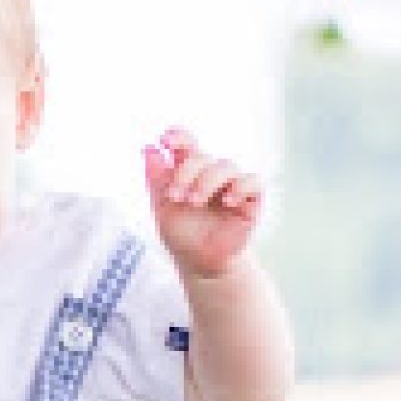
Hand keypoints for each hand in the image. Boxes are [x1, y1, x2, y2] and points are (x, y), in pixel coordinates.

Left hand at [143, 127, 263, 279]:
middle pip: (203, 156)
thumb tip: (148, 149)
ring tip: (194, 203)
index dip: (179, 137)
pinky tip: (227, 202)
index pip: (187, 144)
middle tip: (175, 196)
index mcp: (190, 172)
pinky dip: (239, 188)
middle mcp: (212, 174)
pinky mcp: (251, 200)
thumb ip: (156, 179)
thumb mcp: (162, 208)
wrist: (200, 264)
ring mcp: (232, 185)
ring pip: (226, 166)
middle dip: (186, 173)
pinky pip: (252, 182)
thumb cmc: (182, 235)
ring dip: (207, 182)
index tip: (165, 140)